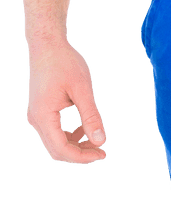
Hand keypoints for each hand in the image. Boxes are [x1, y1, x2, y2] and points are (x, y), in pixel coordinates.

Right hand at [26, 39, 106, 163]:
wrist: (47, 45)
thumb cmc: (64, 63)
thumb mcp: (82, 89)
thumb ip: (91, 115)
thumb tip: (101, 141)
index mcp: (44, 116)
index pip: (62, 149)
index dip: (83, 157)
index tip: (102, 153)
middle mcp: (36, 119)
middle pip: (57, 150)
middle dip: (80, 154)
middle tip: (102, 151)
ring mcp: (36, 115)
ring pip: (55, 143)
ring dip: (75, 145)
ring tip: (95, 140)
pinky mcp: (40, 110)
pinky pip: (53, 132)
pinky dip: (68, 135)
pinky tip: (82, 128)